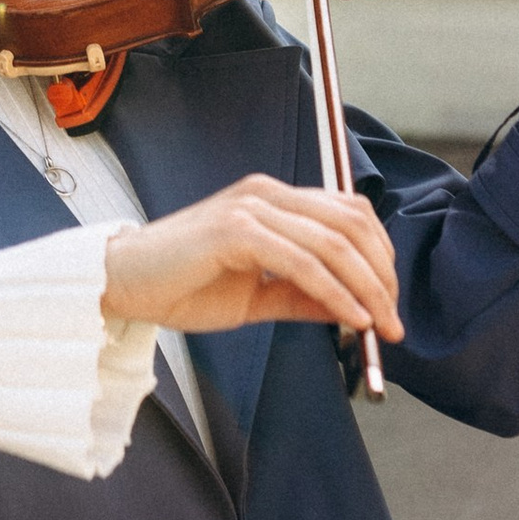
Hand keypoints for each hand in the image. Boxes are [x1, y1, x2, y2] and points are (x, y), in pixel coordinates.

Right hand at [100, 175, 401, 341]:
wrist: (124, 285)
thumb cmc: (182, 286)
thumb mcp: (257, 295)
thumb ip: (303, 296)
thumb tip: (354, 310)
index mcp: (273, 199)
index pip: (349, 212)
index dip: (380, 254)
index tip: (390, 301)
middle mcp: (266, 193)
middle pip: (351, 223)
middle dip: (382, 275)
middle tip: (394, 321)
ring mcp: (251, 208)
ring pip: (334, 241)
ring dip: (367, 288)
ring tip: (381, 326)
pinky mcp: (236, 230)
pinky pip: (303, 263)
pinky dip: (336, 292)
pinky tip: (351, 319)